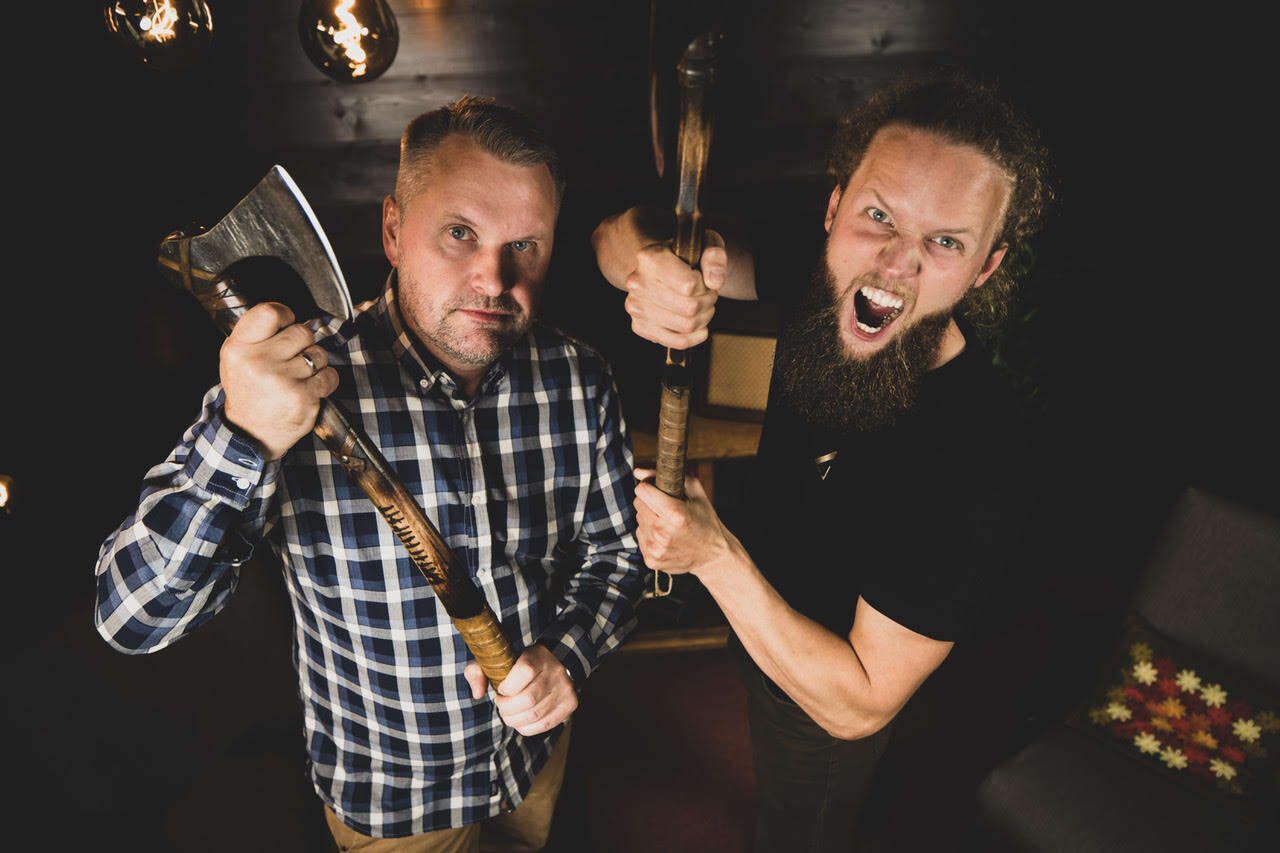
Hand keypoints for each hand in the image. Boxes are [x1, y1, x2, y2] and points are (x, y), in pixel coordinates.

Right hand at [220, 302, 338, 460]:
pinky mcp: (303, 397)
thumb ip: (258, 335)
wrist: (251, 434)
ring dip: (315, 364)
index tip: (287, 324)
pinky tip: (309, 390)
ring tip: (297, 377)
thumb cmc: (249, 392)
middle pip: (302, 331)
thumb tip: (292, 317)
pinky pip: (329, 375)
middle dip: (303, 344)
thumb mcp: (237, 359)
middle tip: (292, 360)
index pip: (269, 312)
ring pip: (318, 354)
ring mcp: (282, 380)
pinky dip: (325, 381)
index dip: (285, 315)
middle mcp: (258, 362)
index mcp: (238, 348)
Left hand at [463, 644, 576, 735]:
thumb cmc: (519, 663)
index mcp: (538, 656)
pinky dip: (526, 727)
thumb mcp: (497, 659)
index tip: (501, 688)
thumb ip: (478, 670)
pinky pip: (544, 725)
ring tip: (509, 713)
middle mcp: (555, 672)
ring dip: (514, 720)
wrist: (556, 660)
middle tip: (502, 704)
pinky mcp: (570, 704)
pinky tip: (521, 720)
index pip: (524, 671)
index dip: (507, 686)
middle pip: (528, 699)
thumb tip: (477, 693)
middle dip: (507, 708)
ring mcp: (565, 689)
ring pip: (534, 715)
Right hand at [624, 230, 726, 348]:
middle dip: (707, 303)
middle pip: (689, 308)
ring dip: (703, 319)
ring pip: (685, 326)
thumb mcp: (705, 244)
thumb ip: (714, 257)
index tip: (703, 279)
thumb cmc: (685, 255)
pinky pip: (675, 342)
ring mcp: (635, 306)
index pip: (689, 285)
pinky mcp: (639, 326)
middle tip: (708, 295)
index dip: (704, 285)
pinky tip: (699, 328)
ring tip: (702, 306)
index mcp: (650, 258)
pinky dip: (693, 338)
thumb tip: (714, 281)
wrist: (661, 266)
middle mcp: (637, 283)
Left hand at [632, 469, 733, 576]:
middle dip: (650, 503)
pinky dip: (650, 534)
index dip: (649, 487)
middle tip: (667, 509)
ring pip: (639, 521)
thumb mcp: (695, 492)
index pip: (642, 491)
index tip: (657, 489)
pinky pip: (640, 537)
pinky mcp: (651, 560)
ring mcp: (656, 548)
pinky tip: (665, 537)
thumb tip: (638, 472)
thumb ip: (667, 476)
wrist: (714, 556)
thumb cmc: (706, 521)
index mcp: (675, 514)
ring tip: (668, 525)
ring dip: (650, 519)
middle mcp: (663, 533)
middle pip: (638, 505)